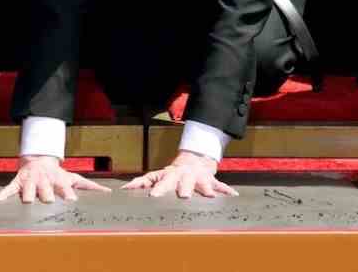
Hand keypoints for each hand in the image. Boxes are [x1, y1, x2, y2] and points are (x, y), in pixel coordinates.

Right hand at [0, 155, 110, 203]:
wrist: (39, 160)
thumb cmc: (58, 174)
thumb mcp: (74, 178)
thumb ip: (90, 187)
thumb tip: (108, 193)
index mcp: (58, 181)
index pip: (64, 188)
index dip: (67, 194)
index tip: (71, 201)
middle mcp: (44, 181)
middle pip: (45, 190)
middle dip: (46, 195)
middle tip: (48, 201)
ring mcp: (30, 181)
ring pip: (28, 190)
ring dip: (28, 195)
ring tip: (28, 200)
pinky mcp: (18, 182)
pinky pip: (10, 188)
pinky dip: (4, 193)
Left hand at [121, 150, 237, 198]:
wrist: (194, 161)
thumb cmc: (172, 173)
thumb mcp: (157, 175)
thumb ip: (141, 182)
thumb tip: (124, 188)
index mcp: (170, 175)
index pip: (162, 181)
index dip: (158, 188)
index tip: (152, 196)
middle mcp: (185, 175)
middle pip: (183, 182)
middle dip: (184, 188)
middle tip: (184, 196)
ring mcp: (199, 178)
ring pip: (203, 184)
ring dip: (206, 189)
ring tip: (211, 196)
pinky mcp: (211, 181)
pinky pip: (220, 186)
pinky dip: (226, 191)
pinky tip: (233, 196)